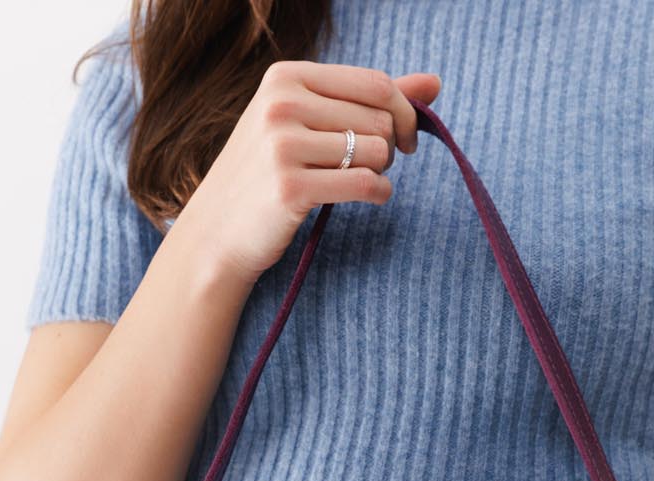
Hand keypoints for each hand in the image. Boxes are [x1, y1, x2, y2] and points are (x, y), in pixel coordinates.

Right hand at [171, 61, 442, 286]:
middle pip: (380, 119)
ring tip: (357, 181)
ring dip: (382, 172)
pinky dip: (379, 194)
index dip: (404, 112)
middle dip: (389, 146)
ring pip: (378, 151)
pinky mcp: (292, 188)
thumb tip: (435, 83)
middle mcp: (282, 103)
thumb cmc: (269, 173)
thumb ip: (370, 99)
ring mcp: (283, 145)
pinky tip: (369, 198)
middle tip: (369, 166)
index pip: (375, 83)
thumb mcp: (309, 122)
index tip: (405, 138)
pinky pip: (367, 184)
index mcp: (286, 76)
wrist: (218, 230)